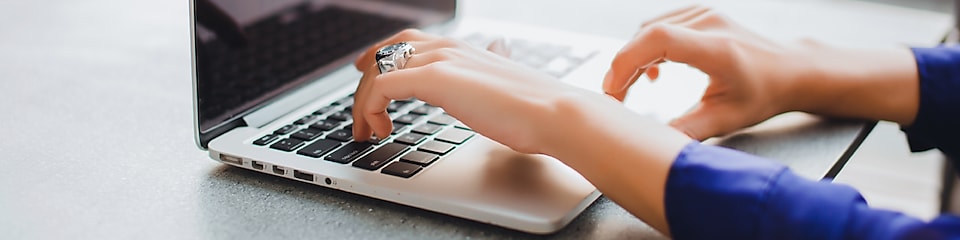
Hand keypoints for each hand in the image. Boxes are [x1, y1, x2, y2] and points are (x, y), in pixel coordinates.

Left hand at [352, 29, 692, 234]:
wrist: (554, 114)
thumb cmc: (534, 111)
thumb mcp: (499, 90)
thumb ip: (483, 82)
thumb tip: (488, 79)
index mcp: (462, 49)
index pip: (409, 41)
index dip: (382, 55)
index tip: (367, 74)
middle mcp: (447, 47)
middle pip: (386, 52)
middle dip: (364, 80)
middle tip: (358, 111)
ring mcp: (440, 59)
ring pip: (378, 70)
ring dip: (363, 102)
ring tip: (367, 130)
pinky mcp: (434, 77)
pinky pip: (382, 86)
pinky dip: (371, 108)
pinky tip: (380, 128)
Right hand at [603, 5, 805, 139]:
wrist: (790, 69)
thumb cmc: (764, 92)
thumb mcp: (726, 118)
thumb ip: (687, 130)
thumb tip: (653, 144)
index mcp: (717, 48)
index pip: (658, 40)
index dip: (627, 61)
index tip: (614, 89)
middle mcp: (709, 22)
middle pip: (646, 34)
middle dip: (623, 66)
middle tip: (616, 96)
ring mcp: (704, 13)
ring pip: (649, 29)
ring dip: (633, 57)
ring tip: (630, 87)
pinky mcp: (700, 13)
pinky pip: (660, 25)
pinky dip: (647, 47)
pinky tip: (653, 71)